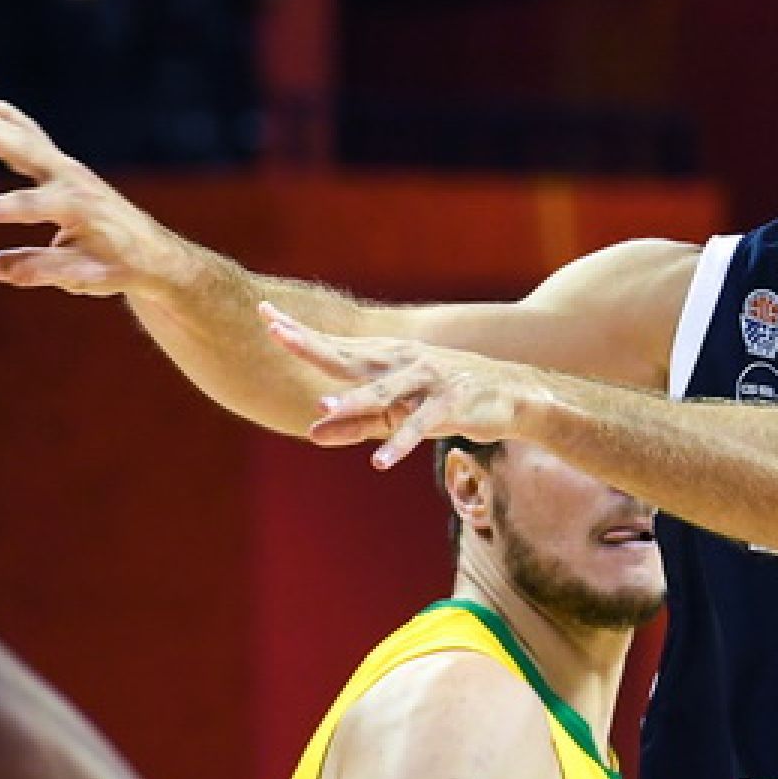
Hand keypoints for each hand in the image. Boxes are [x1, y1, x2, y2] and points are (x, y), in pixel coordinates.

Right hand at [0, 99, 163, 296]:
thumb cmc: (119, 266)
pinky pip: (28, 133)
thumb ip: (35, 270)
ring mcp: (67, 166)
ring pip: (24, 133)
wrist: (153, 253)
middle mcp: (72, 177)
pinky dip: (4, 118)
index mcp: (78, 206)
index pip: (28, 205)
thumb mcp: (81, 277)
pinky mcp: (62, 164)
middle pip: (23, 149)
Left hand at [261, 303, 548, 468]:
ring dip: (356, 400)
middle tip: (277, 333)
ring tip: (324, 408)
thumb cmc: (448, 399)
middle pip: (350, 356)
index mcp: (386, 359)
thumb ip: (354, 424)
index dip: (301, 334)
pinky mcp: (451, 403)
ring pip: (385, 392)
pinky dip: (401, 442)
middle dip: (314, 345)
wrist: (512, 394)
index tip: (265, 317)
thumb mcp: (396, 414)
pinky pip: (421, 425)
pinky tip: (380, 461)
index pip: (335, 346)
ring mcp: (427, 380)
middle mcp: (402, 362)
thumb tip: (311, 433)